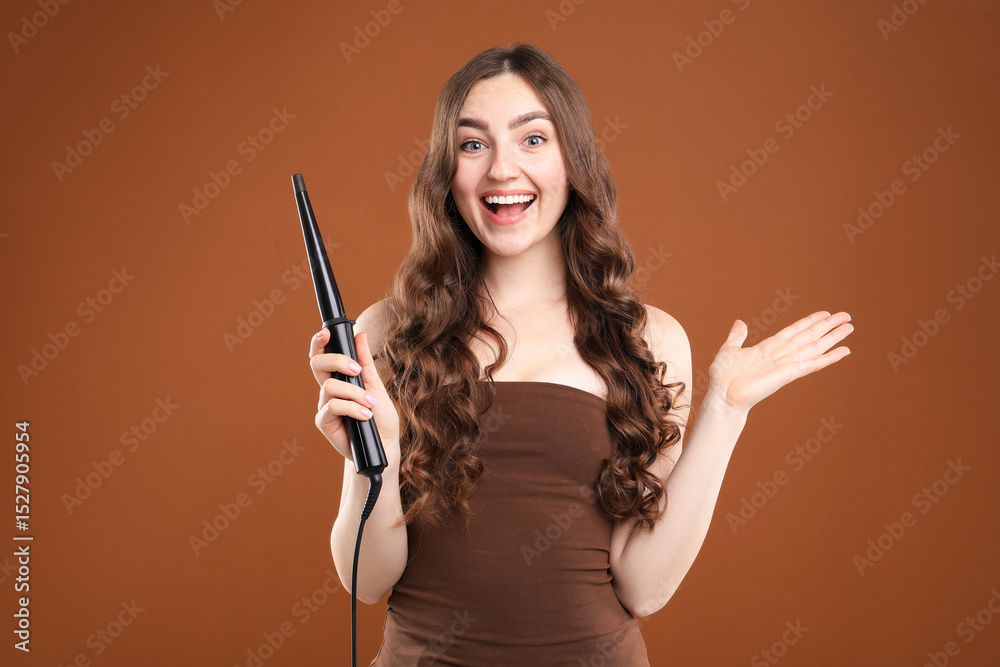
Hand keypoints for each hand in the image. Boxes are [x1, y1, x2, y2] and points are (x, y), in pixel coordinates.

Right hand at [308, 329, 399, 467]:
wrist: (384, 445)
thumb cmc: (381, 417)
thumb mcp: (376, 386)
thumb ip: (366, 362)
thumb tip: (360, 334)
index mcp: (340, 378)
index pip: (322, 356)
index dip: (319, 343)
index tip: (326, 333)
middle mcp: (329, 390)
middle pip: (317, 364)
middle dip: (337, 361)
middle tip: (356, 370)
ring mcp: (325, 406)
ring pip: (330, 386)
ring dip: (354, 393)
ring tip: (370, 403)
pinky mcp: (324, 422)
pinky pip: (333, 406)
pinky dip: (352, 408)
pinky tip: (365, 415)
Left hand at [706, 311, 853, 414]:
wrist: (723, 395)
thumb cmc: (724, 376)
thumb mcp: (729, 350)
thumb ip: (737, 336)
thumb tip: (740, 322)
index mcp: (769, 346)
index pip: (795, 330)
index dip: (810, 321)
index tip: (825, 313)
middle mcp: (782, 354)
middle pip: (810, 336)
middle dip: (828, 326)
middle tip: (846, 316)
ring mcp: (788, 363)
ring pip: (816, 347)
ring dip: (833, 337)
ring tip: (849, 327)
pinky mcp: (790, 374)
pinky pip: (814, 364)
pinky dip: (829, 357)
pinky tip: (844, 351)